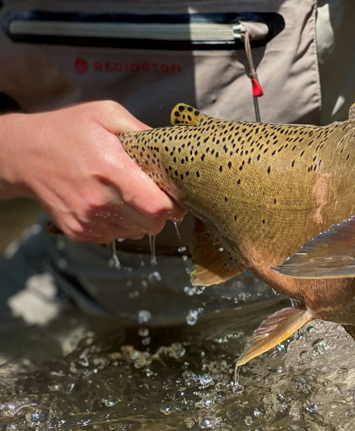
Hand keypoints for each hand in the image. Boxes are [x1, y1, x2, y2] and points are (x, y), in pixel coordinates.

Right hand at [0, 101, 183, 242]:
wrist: (24, 153)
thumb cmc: (70, 131)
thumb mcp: (106, 115)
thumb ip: (142, 132)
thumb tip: (171, 149)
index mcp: (110, 169)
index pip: (158, 207)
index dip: (174, 204)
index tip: (174, 195)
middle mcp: (98, 200)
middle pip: (152, 224)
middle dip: (160, 212)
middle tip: (152, 194)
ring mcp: (87, 219)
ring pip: (136, 232)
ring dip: (139, 219)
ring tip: (126, 195)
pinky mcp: (78, 231)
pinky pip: (115, 236)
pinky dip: (120, 224)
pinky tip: (109, 203)